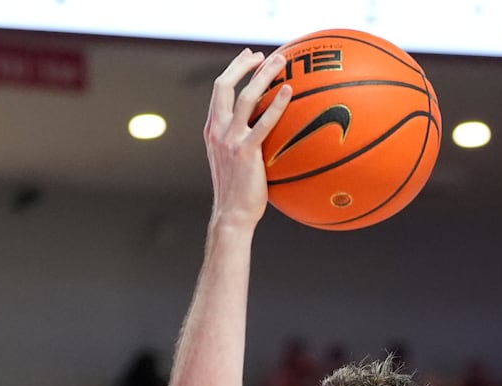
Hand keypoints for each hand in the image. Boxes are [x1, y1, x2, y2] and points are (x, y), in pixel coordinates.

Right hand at [204, 49, 293, 226]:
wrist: (232, 215)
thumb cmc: (239, 193)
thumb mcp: (235, 162)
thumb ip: (244, 142)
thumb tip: (269, 133)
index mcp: (212, 130)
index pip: (220, 91)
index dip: (234, 70)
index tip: (250, 58)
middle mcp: (217, 130)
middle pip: (225, 85)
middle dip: (243, 64)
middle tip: (264, 54)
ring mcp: (229, 140)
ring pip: (245, 97)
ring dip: (263, 75)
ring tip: (282, 62)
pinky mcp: (245, 152)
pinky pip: (263, 122)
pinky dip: (276, 104)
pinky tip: (289, 91)